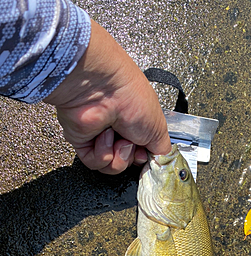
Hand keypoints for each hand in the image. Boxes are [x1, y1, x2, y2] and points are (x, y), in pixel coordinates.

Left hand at [44, 20, 170, 173]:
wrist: (102, 89)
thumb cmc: (131, 97)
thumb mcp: (159, 129)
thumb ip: (162, 151)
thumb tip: (159, 161)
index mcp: (136, 125)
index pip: (141, 154)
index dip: (144, 159)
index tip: (146, 155)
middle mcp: (118, 130)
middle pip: (127, 163)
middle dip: (131, 157)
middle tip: (131, 142)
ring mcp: (100, 137)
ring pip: (112, 166)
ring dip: (118, 156)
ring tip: (118, 138)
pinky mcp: (83, 142)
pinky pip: (95, 163)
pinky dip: (101, 153)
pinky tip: (103, 135)